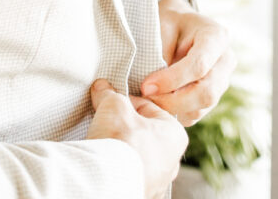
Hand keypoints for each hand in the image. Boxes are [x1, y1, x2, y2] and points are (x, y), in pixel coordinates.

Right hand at [87, 79, 186, 198]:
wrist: (107, 183)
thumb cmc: (121, 142)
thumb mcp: (114, 105)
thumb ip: (110, 94)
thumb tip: (101, 89)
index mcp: (176, 136)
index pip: (148, 108)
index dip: (126, 101)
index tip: (111, 101)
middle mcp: (171, 162)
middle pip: (142, 133)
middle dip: (123, 126)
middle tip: (105, 121)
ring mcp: (155, 182)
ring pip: (135, 155)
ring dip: (119, 147)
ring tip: (102, 141)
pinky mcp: (137, 193)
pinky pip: (126, 174)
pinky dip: (115, 166)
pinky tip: (103, 160)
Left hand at [140, 0, 235, 126]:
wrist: (179, 26)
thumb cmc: (170, 24)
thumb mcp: (162, 27)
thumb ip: (161, 53)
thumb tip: (152, 87)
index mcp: (217, 36)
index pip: (200, 65)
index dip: (172, 79)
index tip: (146, 86)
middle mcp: (226, 60)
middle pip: (206, 92)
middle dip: (173, 101)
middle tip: (145, 97)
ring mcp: (222, 81)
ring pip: (201, 107)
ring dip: (172, 108)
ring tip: (148, 98)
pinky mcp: (212, 97)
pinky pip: (195, 114)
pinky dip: (174, 113)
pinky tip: (158, 101)